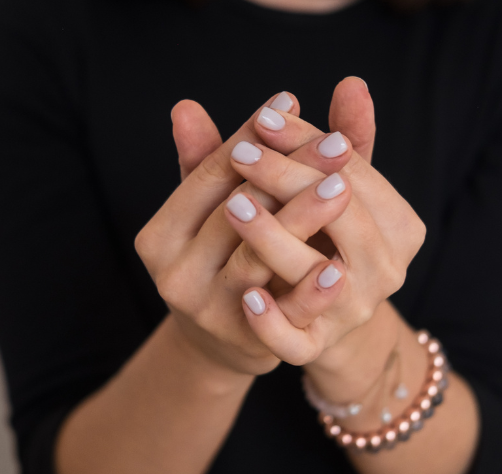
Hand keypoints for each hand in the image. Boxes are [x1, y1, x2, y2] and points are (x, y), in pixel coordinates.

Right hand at [136, 94, 357, 374]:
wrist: (222, 341)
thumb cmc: (221, 255)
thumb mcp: (211, 210)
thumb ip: (208, 162)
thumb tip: (186, 106)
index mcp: (160, 235)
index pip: (210, 174)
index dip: (250, 135)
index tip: (290, 101)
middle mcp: (174, 274)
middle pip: (235, 211)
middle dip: (288, 172)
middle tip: (334, 142)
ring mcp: (208, 312)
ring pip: (256, 258)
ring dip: (300, 220)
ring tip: (341, 187)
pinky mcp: (245, 344)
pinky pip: (279, 320)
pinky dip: (306, 296)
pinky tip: (336, 270)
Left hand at [224, 82, 425, 367]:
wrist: (324, 321)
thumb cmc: (322, 239)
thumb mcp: (328, 191)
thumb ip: (335, 143)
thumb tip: (353, 82)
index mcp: (400, 226)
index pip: (354, 172)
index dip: (309, 142)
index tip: (265, 117)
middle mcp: (387, 269)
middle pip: (341, 216)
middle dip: (290, 180)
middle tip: (241, 152)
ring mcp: (353, 312)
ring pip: (316, 276)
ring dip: (275, 240)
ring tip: (233, 206)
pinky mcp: (318, 348)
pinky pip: (298, 341)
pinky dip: (273, 322)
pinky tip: (246, 298)